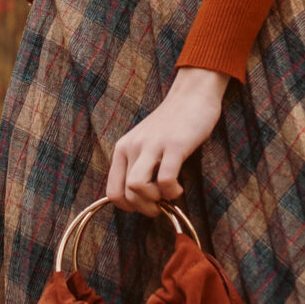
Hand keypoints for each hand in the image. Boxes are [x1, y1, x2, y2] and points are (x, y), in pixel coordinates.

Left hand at [105, 68, 229, 213]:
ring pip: (137, 186)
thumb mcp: (145, 142)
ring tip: (168, 195)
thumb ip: (139, 164)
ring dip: (154, 201)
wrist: (192, 95)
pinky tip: (179, 187)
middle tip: (159, 206)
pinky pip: (165, 179)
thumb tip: (141, 198)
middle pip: (125, 193)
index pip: (112, 191)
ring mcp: (153, 145)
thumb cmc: (172, 124)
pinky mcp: (174, 145)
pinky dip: (172, 191)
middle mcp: (133, 146)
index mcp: (123, 148)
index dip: (128, 207)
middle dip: (143, 208)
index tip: (145, 204)